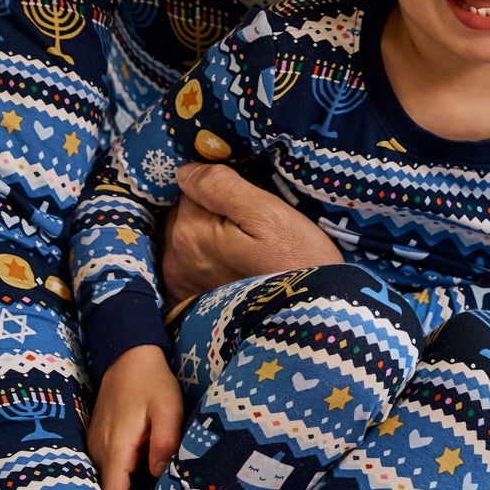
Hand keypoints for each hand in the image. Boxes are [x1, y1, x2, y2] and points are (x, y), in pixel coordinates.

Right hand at [87, 345, 182, 489]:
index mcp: (115, 447)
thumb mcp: (168, 409)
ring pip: (108, 478)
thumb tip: (158, 475)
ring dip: (129, 479)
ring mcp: (94, 444)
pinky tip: (143, 454)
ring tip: (153, 466)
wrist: (128, 356)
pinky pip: (107, 464)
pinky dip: (123, 467)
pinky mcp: (97, 438)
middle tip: (159, 485)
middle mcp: (98, 450)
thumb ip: (165, 442)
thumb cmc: (151, 382)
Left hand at [161, 163, 342, 301]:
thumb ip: (220, 186)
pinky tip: (230, 267)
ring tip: (243, 247)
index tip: (248, 198)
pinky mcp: (189, 305)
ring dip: (206, 237)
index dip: (219, 188)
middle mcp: (175, 260)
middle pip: (183, 215)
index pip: (190, 188)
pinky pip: (188, 267)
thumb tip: (185, 170)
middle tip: (248, 225)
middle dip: (208, 212)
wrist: (314, 319)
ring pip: (186, 240)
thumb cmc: (298, 262)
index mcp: (189, 232)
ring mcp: (180, 286)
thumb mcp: (269, 214)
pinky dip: (203, 262)